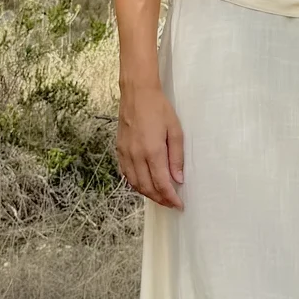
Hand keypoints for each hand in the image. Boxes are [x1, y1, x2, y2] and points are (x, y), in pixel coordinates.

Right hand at [117, 79, 184, 208]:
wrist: (137, 93)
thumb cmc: (158, 108)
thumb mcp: (175, 130)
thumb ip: (176, 157)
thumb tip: (178, 179)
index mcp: (152, 151)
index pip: (162, 183)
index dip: (170, 198)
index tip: (179, 205)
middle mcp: (136, 156)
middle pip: (147, 188)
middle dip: (160, 199)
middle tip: (171, 203)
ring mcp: (125, 153)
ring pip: (135, 184)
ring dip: (148, 194)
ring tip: (160, 197)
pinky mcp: (119, 150)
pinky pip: (126, 174)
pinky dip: (135, 184)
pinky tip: (144, 184)